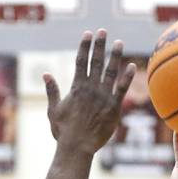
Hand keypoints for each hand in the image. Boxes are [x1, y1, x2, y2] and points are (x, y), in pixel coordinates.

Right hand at [43, 29, 135, 153]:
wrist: (77, 146)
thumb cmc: (64, 131)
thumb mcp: (53, 110)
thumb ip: (52, 90)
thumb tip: (45, 74)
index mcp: (76, 87)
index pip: (81, 61)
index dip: (85, 46)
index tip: (88, 34)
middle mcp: (91, 89)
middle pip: (96, 62)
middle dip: (100, 45)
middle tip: (103, 31)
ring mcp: (103, 97)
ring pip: (110, 72)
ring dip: (115, 56)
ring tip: (119, 42)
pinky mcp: (114, 107)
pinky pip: (122, 89)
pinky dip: (127, 77)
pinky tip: (132, 65)